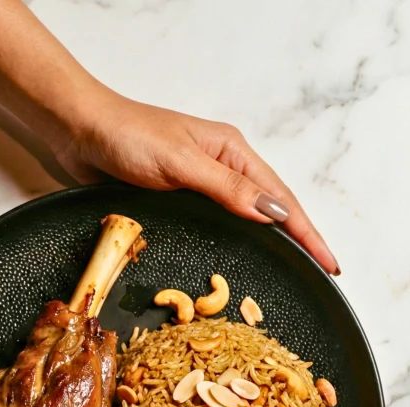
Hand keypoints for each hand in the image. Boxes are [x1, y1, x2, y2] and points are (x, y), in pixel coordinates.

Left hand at [53, 93, 339, 274]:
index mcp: (232, 153)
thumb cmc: (128, 136)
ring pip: (245, 221)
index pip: (280, 199)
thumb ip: (227, 188)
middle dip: (299, 240)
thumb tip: (274, 215)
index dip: (308, 233)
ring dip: (270, 243)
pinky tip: (240, 259)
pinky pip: (215, 227)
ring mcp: (201, 187)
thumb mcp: (182, 162)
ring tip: (292, 271)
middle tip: (320, 273)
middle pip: (271, 210)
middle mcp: (222, 170)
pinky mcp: (178, 202)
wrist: (80, 130)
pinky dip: (234, 243)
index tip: (329, 263)